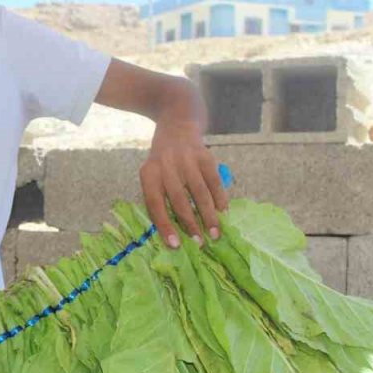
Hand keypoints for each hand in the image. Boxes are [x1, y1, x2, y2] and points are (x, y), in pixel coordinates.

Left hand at [139, 119, 227, 249]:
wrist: (177, 127)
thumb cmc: (164, 163)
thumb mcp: (154, 175)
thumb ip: (160, 198)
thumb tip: (174, 234)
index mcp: (148, 173)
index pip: (155, 204)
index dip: (165, 225)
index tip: (176, 245)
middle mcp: (166, 165)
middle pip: (179, 200)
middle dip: (190, 224)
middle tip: (200, 243)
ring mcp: (186, 159)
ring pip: (199, 193)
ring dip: (209, 216)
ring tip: (215, 234)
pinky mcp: (205, 155)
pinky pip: (214, 182)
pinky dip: (220, 199)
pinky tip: (224, 214)